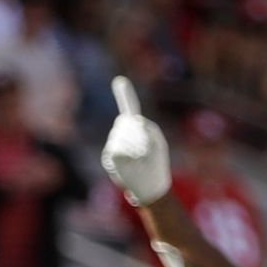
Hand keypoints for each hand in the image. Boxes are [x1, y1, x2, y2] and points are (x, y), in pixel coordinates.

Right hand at [102, 76, 172, 206]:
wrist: (150, 186)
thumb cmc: (155, 165)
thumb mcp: (158, 145)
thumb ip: (149, 129)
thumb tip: (136, 119)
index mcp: (138, 128)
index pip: (130, 108)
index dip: (125, 95)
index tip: (120, 81)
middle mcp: (124, 133)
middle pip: (126, 123)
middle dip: (137, 135)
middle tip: (146, 152)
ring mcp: (115, 144)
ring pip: (120, 137)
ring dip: (133, 148)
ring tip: (139, 161)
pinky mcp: (109, 157)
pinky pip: (115, 150)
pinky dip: (125, 156)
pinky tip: (130, 164)